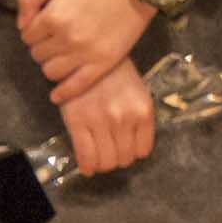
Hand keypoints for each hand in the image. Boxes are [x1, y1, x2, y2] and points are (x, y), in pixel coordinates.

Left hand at [17, 0, 153, 95]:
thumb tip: (21, 25)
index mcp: (53, 17)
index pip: (27, 36)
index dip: (33, 32)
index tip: (42, 28)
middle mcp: (67, 38)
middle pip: (38, 55)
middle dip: (41, 47)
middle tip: (53, 40)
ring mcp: (86, 54)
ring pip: (51, 72)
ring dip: (51, 65)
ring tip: (60, 56)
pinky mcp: (104, 64)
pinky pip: (77, 86)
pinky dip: (64, 93)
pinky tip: (57, 96)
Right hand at [56, 57, 162, 179]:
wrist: (84, 56)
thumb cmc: (113, 74)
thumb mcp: (137, 93)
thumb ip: (138, 120)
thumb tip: (131, 148)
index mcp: (143, 112)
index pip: (142, 151)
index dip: (132, 152)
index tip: (123, 148)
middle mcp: (125, 119)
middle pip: (123, 159)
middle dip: (116, 159)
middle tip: (108, 152)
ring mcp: (101, 122)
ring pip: (106, 161)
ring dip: (102, 163)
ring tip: (97, 155)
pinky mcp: (78, 122)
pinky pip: (86, 155)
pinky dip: (87, 166)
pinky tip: (86, 166)